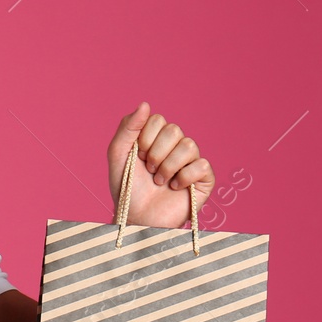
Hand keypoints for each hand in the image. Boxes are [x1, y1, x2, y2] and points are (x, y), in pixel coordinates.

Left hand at [106, 102, 213, 228]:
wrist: (136, 218)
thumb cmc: (127, 189)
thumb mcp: (118, 155)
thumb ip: (128, 128)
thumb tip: (145, 104)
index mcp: (157, 138)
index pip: (158, 120)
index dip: (145, 138)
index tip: (137, 156)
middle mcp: (176, 147)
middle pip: (175, 130)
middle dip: (155, 153)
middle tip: (149, 170)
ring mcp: (191, 162)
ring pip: (189, 145)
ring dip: (168, 167)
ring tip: (160, 181)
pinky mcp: (204, 179)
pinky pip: (201, 165)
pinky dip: (184, 177)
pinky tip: (175, 188)